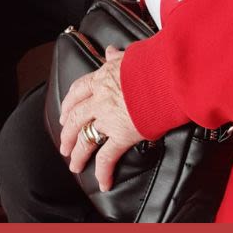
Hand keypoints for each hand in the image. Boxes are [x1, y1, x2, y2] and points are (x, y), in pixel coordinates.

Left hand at [57, 47, 145, 190]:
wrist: (167, 75)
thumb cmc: (153, 64)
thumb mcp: (131, 55)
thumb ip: (117, 57)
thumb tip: (109, 50)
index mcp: (101, 79)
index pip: (77, 92)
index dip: (68, 105)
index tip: (65, 115)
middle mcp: (99, 99)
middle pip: (75, 118)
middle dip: (67, 133)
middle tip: (64, 145)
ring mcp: (108, 118)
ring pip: (84, 139)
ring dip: (78, 154)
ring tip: (74, 165)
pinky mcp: (121, 135)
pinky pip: (106, 157)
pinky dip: (103, 172)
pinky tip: (102, 182)